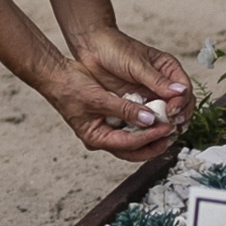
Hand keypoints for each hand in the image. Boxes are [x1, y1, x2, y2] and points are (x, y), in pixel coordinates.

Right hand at [42, 41, 185, 159]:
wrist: (55, 75)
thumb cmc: (69, 87)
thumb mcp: (98, 97)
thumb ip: (124, 109)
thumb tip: (147, 119)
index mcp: (95, 138)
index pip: (128, 144)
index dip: (149, 137)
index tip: (165, 128)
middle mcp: (101, 138)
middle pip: (133, 150)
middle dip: (153, 144)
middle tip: (171, 135)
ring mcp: (105, 129)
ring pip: (133, 141)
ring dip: (150, 136)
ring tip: (167, 128)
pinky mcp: (108, 119)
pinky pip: (129, 127)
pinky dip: (142, 125)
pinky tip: (153, 118)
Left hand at [73, 24, 193, 123]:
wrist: (91, 50)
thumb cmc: (115, 49)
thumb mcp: (136, 64)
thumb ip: (157, 80)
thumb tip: (180, 91)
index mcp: (168, 69)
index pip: (185, 89)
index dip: (182, 102)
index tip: (173, 111)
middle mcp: (163, 83)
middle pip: (181, 105)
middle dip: (179, 116)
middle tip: (171, 125)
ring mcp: (151, 95)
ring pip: (167, 114)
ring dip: (168, 124)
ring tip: (164, 133)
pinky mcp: (138, 104)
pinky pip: (149, 118)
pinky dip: (151, 126)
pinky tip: (149, 133)